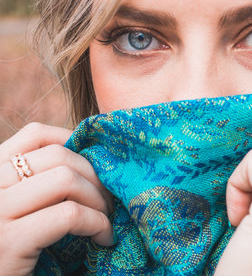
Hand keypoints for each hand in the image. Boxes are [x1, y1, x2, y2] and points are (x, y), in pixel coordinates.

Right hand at [0, 123, 113, 275]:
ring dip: (98, 200)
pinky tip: (103, 238)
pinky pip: (69, 215)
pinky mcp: (9, 242)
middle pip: (58, 155)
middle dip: (95, 175)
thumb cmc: (19, 252)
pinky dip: (97, 224)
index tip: (96, 168)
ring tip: (106, 220)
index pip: (35, 134)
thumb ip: (41, 181)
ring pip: (66, 180)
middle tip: (108, 201)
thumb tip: (91, 154)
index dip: (75, 144)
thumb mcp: (22, 207)